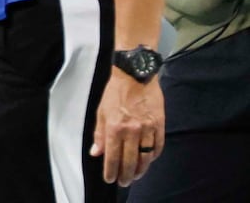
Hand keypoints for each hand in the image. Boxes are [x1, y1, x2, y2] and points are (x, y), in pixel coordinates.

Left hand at [90, 70, 164, 186]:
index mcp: (114, 127)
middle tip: (124, 182)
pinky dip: (153, 156)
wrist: (135, 73)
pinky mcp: (160, 124)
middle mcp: (132, 130)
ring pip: (146, 157)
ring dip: (141, 170)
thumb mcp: (100, 110)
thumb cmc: (114, 91)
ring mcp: (148, 128)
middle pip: (130, 160)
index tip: (110, 179)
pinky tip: (148, 160)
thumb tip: (96, 152)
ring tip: (136, 176)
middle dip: (126, 175)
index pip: (112, 156)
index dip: (111, 170)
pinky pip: (158, 146)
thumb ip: (99, 133)